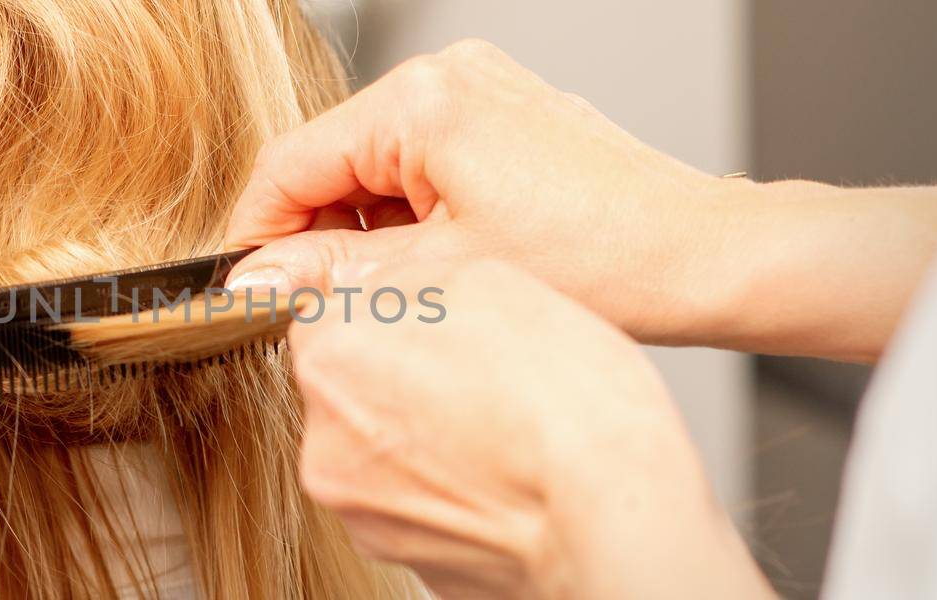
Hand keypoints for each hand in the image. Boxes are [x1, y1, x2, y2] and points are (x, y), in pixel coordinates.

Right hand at [225, 38, 741, 345]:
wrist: (703, 256)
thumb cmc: (604, 260)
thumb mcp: (441, 277)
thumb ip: (332, 275)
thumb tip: (259, 279)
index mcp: (419, 102)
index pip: (291, 162)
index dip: (258, 234)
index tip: (246, 286)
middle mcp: (447, 78)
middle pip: (334, 161)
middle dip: (322, 236)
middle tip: (320, 305)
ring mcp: (482, 90)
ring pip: (379, 167)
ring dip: (371, 231)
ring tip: (401, 291)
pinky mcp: (507, 114)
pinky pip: (426, 161)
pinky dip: (415, 214)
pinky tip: (440, 265)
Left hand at [282, 258, 771, 598]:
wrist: (612, 520)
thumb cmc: (567, 403)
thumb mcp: (488, 279)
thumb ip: (406, 280)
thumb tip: (376, 287)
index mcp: (332, 356)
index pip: (328, 315)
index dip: (390, 313)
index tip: (437, 324)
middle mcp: (324, 438)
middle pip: (346, 385)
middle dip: (399, 375)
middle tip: (477, 375)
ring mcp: (356, 507)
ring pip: (375, 447)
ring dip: (419, 432)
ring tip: (496, 428)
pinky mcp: (394, 554)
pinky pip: (405, 501)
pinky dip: (440, 485)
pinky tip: (496, 473)